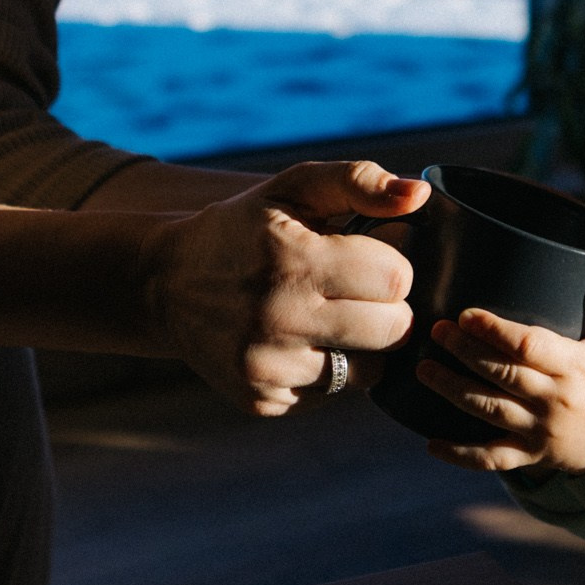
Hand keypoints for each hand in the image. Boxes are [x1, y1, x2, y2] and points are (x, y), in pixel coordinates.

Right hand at [147, 160, 422, 416]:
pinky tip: (299, 342)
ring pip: (370, 370)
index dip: (389, 264)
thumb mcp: (294, 188)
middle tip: (353, 290)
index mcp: (294, 260)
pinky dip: (327, 370)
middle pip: (394, 329)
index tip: (363, 257)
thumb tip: (419, 194)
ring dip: (361, 343)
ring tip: (328, 316)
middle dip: (386, 307)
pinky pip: (333, 394)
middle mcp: (279, 320)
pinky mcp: (262, 401)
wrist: (166, 284)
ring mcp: (268, 368)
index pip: (397, 278)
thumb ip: (359, 182)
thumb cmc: (244, 229)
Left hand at [418, 264, 584, 474]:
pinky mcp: (530, 456)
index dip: (495, 332)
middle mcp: (554, 400)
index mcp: (575, 367)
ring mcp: (539, 431)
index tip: (467, 315)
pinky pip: (491, 459)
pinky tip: (431, 444)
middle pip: (502, 375)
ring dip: (453, 391)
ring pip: (489, 411)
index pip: (530, 347)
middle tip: (437, 331)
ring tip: (424, 369)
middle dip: (465, 352)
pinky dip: (460, 455)